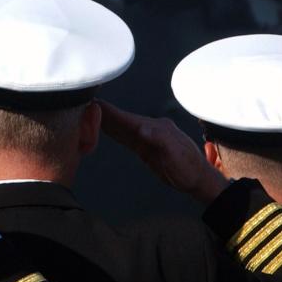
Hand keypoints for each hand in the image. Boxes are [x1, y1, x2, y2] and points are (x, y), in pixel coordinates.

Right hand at [98, 101, 227, 204]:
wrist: (197, 177)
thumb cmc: (187, 168)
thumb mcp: (175, 155)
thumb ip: (160, 140)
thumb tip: (142, 129)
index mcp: (156, 129)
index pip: (130, 119)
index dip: (113, 113)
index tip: (97, 104)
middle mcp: (151, 129)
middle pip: (123, 120)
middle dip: (104, 113)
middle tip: (83, 103)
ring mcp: (147, 137)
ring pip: (122, 127)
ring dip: (106, 120)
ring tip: (87, 112)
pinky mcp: (145, 146)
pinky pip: (126, 136)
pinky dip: (113, 130)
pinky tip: (104, 127)